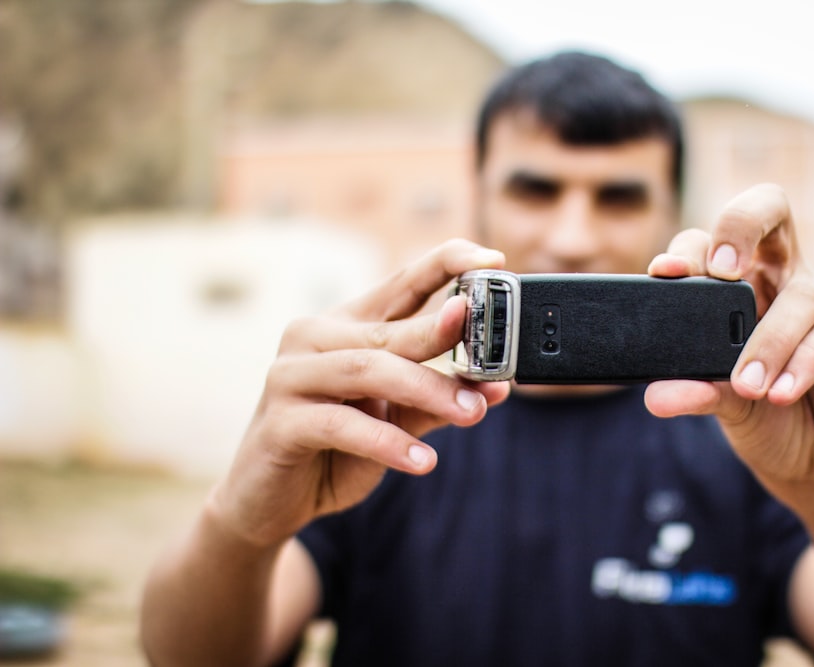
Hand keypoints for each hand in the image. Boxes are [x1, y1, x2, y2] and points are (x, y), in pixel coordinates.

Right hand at [212, 239, 510, 546]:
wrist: (267, 503)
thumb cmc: (334, 451)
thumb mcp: (395, 421)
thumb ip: (439, 400)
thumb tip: (499, 389)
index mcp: (347, 326)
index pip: (402, 282)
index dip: (446, 264)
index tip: (492, 257)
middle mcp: (314, 337)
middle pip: (390, 331)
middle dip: (445, 340)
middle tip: (493, 360)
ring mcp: (291, 375)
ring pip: (369, 370)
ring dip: (426, 391)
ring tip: (471, 414)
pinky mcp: (280, 421)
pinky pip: (341, 424)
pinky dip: (387, 442)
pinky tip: (423, 461)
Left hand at [644, 184, 813, 505]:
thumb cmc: (763, 416)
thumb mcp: (721, 403)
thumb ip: (694, 390)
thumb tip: (655, 393)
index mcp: (738, 285)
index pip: (712, 241)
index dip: (688, 248)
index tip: (665, 273)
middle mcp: (782, 279)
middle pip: (770, 210)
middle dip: (742, 224)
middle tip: (722, 270)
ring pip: (803, 294)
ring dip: (770, 341)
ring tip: (747, 387)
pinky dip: (804, 362)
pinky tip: (782, 393)